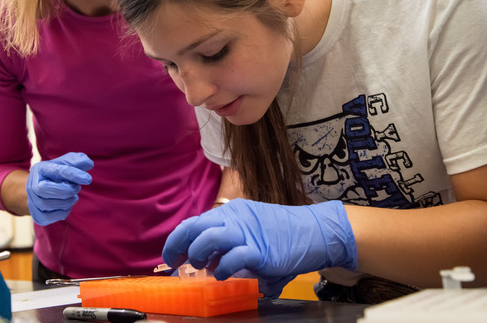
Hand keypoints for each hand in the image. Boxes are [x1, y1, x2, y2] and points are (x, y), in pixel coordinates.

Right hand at [26, 152, 92, 225]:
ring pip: (46, 204)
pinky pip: (47, 217)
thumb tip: (89, 164)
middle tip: (76, 188)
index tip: (88, 179)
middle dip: (66, 191)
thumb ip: (78, 160)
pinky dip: (62, 212)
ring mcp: (32, 201)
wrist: (43, 187)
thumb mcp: (67, 162)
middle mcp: (31, 184)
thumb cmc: (57, 173)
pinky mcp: (36, 214)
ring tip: (73, 196)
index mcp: (40, 168)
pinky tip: (68, 205)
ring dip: (66, 202)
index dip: (73, 174)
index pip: (56, 171)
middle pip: (43, 190)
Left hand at [162, 199, 356, 297]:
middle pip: (194, 227)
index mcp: (233, 212)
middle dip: (178, 247)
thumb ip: (232, 244)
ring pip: (208, 238)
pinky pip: (231, 258)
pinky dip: (222, 269)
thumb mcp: (253, 230)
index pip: (195, 222)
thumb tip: (210, 263)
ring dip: (198, 255)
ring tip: (201, 267)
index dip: (177, 240)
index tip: (171, 256)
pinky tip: (224, 275)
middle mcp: (236, 217)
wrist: (315, 232)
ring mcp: (247, 232)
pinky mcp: (260, 250)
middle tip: (176, 264)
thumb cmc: (285, 235)